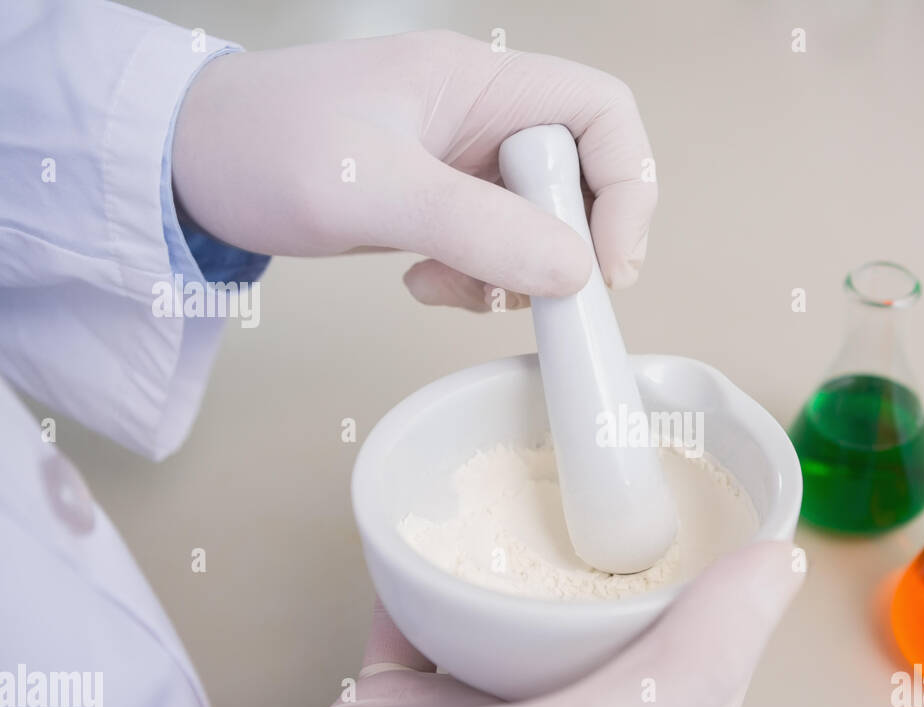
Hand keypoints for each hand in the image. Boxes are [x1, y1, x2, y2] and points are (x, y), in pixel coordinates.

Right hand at [151, 542, 802, 706]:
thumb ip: (680, 672)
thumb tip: (781, 574)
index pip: (705, 671)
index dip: (735, 596)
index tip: (745, 509)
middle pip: (617, 633)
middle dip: (640, 559)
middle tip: (648, 475)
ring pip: (524, 620)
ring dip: (539, 559)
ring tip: (553, 488)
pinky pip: (428, 620)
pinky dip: (434, 573)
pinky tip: (436, 530)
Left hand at [171, 30, 656, 307]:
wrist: (182, 164)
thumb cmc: (260, 148)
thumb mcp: (369, 188)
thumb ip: (478, 228)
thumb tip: (577, 272)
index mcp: (480, 84)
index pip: (602, 114)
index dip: (627, 187)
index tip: (607, 265)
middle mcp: (481, 118)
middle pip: (580, 177)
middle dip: (565, 244)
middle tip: (530, 291)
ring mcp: (459, 161)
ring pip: (540, 222)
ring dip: (515, 272)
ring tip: (450, 287)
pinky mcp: (437, 201)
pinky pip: (493, 246)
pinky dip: (476, 280)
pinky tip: (422, 283)